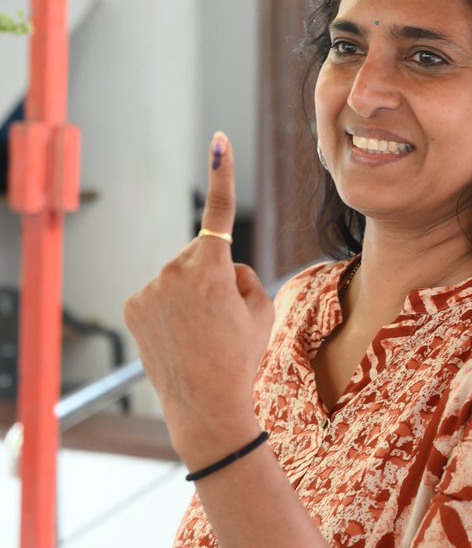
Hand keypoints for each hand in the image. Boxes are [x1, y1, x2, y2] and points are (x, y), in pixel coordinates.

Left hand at [124, 132, 273, 468]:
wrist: (206, 406)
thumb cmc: (241, 358)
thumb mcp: (262, 310)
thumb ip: (243, 276)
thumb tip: (221, 265)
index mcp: (211, 268)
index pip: (220, 211)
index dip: (222, 173)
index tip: (220, 141)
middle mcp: (175, 271)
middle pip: (200, 254)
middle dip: (211, 274)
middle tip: (221, 319)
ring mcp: (150, 288)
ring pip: (178, 275)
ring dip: (189, 294)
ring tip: (199, 334)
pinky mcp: (134, 305)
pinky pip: (158, 293)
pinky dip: (168, 308)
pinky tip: (177, 337)